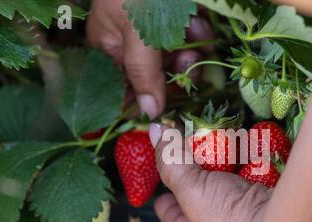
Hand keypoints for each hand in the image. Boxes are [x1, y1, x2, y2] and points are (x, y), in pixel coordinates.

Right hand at [86, 0, 213, 118]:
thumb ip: (143, 72)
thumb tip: (149, 112)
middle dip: (176, 74)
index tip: (169, 110)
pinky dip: (197, 34)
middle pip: (156, 77)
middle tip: (190, 64)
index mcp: (111, 48)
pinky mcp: (175, 19)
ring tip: (196, 38)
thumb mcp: (138, 30)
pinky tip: (200, 23)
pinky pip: (187, 39)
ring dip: (190, 54)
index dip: (146, 101)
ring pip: (175, 59)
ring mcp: (154, 31)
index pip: (125, 89)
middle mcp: (131, 43)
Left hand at [149, 124, 280, 221]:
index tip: (161, 174)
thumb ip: (171, 158)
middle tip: (189, 146)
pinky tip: (245, 145)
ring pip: (226, 182)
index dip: (162, 194)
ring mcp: (242, 217)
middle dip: (194, 170)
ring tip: (216, 140)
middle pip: (198, 193)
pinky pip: (251, 177)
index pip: (169, 212)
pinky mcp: (264, 202)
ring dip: (222, 162)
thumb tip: (154, 129)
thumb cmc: (226, 218)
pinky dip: (247, 161)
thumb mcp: (189, 187)